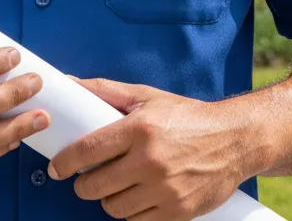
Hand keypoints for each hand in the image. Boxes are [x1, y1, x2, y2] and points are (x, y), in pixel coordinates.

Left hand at [47, 78, 254, 220]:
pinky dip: (132, 213)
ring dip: (108, 199)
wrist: (234, 140)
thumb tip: (70, 83)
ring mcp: (165, 189)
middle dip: (84, 184)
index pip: (88, 149)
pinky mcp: (178, 212)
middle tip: (87, 178)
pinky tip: (136, 196)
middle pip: (96, 185)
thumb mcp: (146, 97)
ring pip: (114, 208)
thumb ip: (105, 91)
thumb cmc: (186, 116)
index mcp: (140, 128)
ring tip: (115, 185)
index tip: (58, 166)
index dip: (66, 161)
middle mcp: (150, 160)